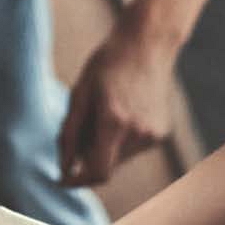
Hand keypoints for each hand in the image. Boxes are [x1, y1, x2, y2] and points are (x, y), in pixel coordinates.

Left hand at [59, 6, 178, 185]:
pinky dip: (121, 140)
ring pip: (120, 160)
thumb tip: (64, 167)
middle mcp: (139, 133)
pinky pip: (133, 149)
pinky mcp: (161, 132)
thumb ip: (70, 133)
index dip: (78, 181)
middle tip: (83, 127)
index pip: (98, 172)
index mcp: (115, 122)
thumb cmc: (108, 62)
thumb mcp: (80, 92)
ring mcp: (154, 134)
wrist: (147, 43)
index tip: (63, 178)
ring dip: (105, 147)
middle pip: (107, 167)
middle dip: (88, 157)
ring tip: (104, 112)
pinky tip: (123, 110)